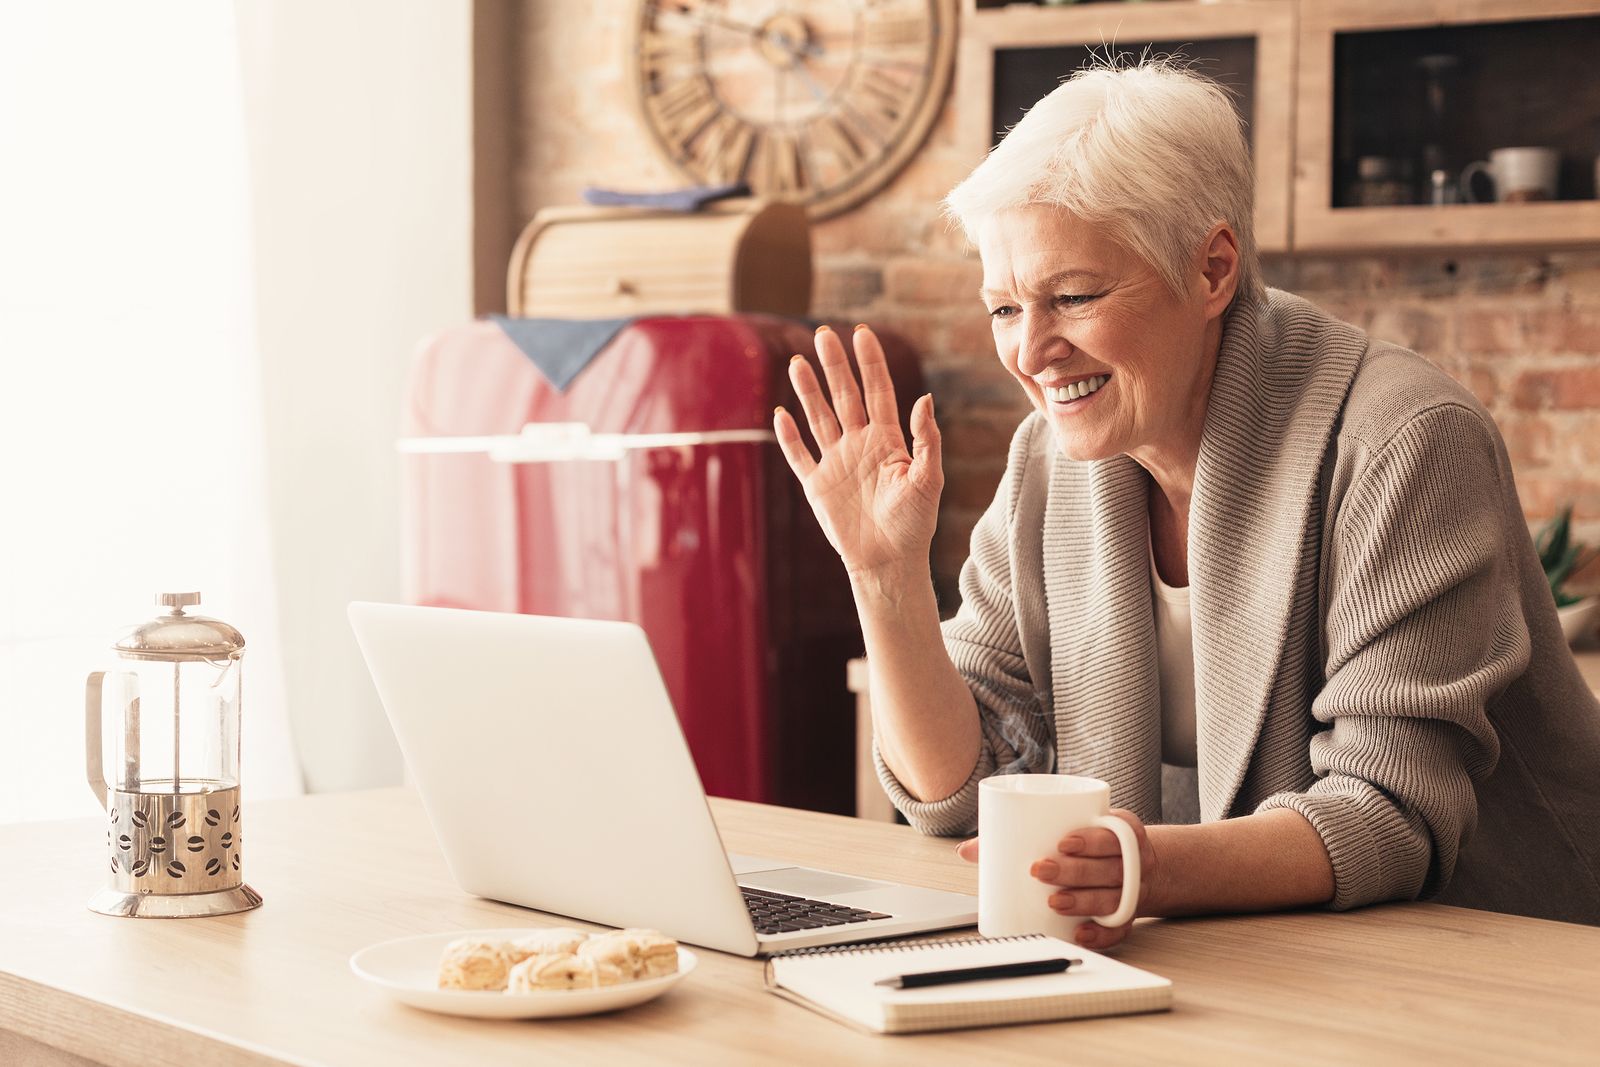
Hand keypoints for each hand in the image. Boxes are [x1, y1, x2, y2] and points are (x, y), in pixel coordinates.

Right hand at [773, 325, 941, 578]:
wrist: (889, 562)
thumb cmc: (915, 524)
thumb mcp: (929, 480)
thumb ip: (927, 440)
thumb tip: (924, 399)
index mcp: (887, 440)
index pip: (877, 391)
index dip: (870, 363)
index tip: (862, 334)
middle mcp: (859, 444)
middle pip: (844, 396)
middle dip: (834, 365)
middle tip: (823, 334)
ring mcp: (836, 463)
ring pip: (818, 418)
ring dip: (808, 391)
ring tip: (798, 362)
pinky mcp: (817, 486)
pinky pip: (799, 456)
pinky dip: (788, 437)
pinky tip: (780, 415)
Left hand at [954, 808, 1158, 950]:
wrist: (1139, 865)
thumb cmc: (1093, 844)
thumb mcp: (1071, 827)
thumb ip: (1022, 832)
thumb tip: (968, 849)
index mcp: (1121, 832)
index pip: (1112, 834)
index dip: (1091, 839)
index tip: (1063, 843)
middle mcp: (1133, 862)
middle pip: (1110, 869)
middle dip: (1075, 871)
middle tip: (1041, 870)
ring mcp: (1133, 891)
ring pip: (1113, 899)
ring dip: (1084, 901)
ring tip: (1055, 901)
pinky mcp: (1127, 917)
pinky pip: (1119, 930)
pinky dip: (1100, 934)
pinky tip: (1079, 932)